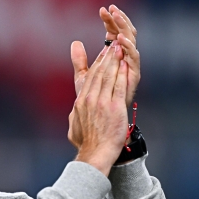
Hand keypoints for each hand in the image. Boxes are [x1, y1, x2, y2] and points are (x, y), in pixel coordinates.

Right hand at [68, 42, 128, 175]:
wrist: (95, 154)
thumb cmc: (86, 144)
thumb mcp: (74, 127)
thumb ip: (75, 115)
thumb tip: (74, 111)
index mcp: (81, 102)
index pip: (89, 78)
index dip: (97, 63)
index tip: (102, 54)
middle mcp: (90, 99)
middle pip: (98, 73)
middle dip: (106, 57)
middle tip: (111, 45)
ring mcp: (102, 102)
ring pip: (108, 76)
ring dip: (114, 60)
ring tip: (118, 48)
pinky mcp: (114, 107)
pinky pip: (118, 86)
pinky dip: (121, 73)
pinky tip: (124, 64)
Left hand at [71, 5, 139, 107]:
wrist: (101, 120)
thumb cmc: (94, 101)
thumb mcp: (84, 77)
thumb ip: (80, 61)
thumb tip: (76, 42)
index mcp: (114, 58)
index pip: (113, 33)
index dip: (109, 21)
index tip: (103, 9)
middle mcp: (123, 60)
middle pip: (124, 34)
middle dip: (118, 20)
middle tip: (111, 9)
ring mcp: (129, 67)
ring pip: (131, 42)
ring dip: (124, 28)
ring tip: (117, 17)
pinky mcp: (134, 76)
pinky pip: (134, 58)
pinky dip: (129, 47)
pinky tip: (120, 39)